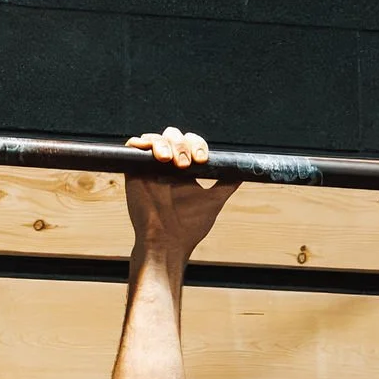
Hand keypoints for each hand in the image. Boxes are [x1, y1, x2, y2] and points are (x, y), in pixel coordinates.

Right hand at [125, 126, 239, 262]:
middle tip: (185, 164)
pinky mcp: (134, 172)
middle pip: (173, 135)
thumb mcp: (214, 200)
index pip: (190, 143)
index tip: (202, 159)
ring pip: (156, 138)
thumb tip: (245, 169)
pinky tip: (154, 154)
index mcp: (184, 170)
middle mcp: (167, 166)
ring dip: (165, 143)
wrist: (168, 243)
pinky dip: (141, 142)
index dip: (197, 144)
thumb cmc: (188, 228)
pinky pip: (133, 145)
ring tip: (168, 161)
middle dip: (182, 143)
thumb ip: (226, 183)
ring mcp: (149, 168)